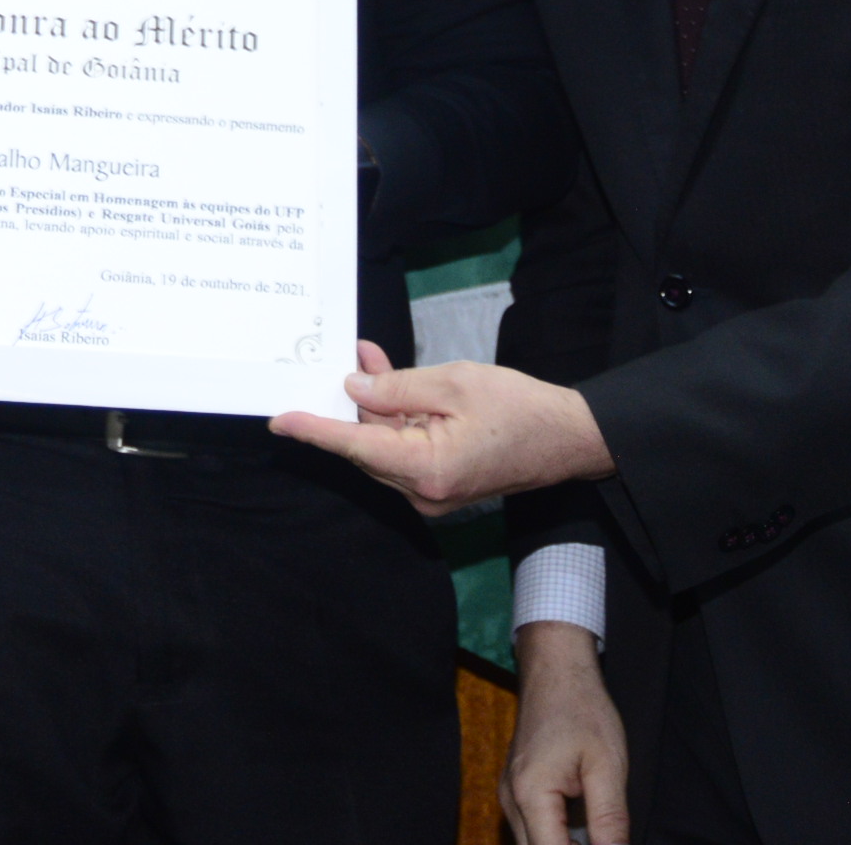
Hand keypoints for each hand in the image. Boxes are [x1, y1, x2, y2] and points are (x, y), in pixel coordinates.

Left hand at [268, 340, 612, 516]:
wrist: (571, 439)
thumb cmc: (520, 408)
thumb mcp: (455, 383)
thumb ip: (399, 386)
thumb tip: (354, 387)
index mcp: (427, 469)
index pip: (355, 447)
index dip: (315, 431)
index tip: (280, 421)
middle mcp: (423, 492)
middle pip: (367, 446)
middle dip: (352, 403)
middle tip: (347, 358)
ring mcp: (432, 494)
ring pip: (384, 446)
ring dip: (376, 406)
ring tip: (371, 360)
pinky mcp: (441, 485)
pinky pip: (404, 450)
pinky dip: (396, 419)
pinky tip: (393, 383)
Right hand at [505, 622, 629, 844]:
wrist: (556, 671)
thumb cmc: (582, 709)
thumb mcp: (606, 767)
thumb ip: (609, 820)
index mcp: (531, 794)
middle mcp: (511, 798)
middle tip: (605, 838)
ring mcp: (509, 793)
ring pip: (531, 843)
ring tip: (597, 834)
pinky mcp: (516, 789)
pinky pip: (532, 828)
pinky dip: (557, 836)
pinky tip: (584, 828)